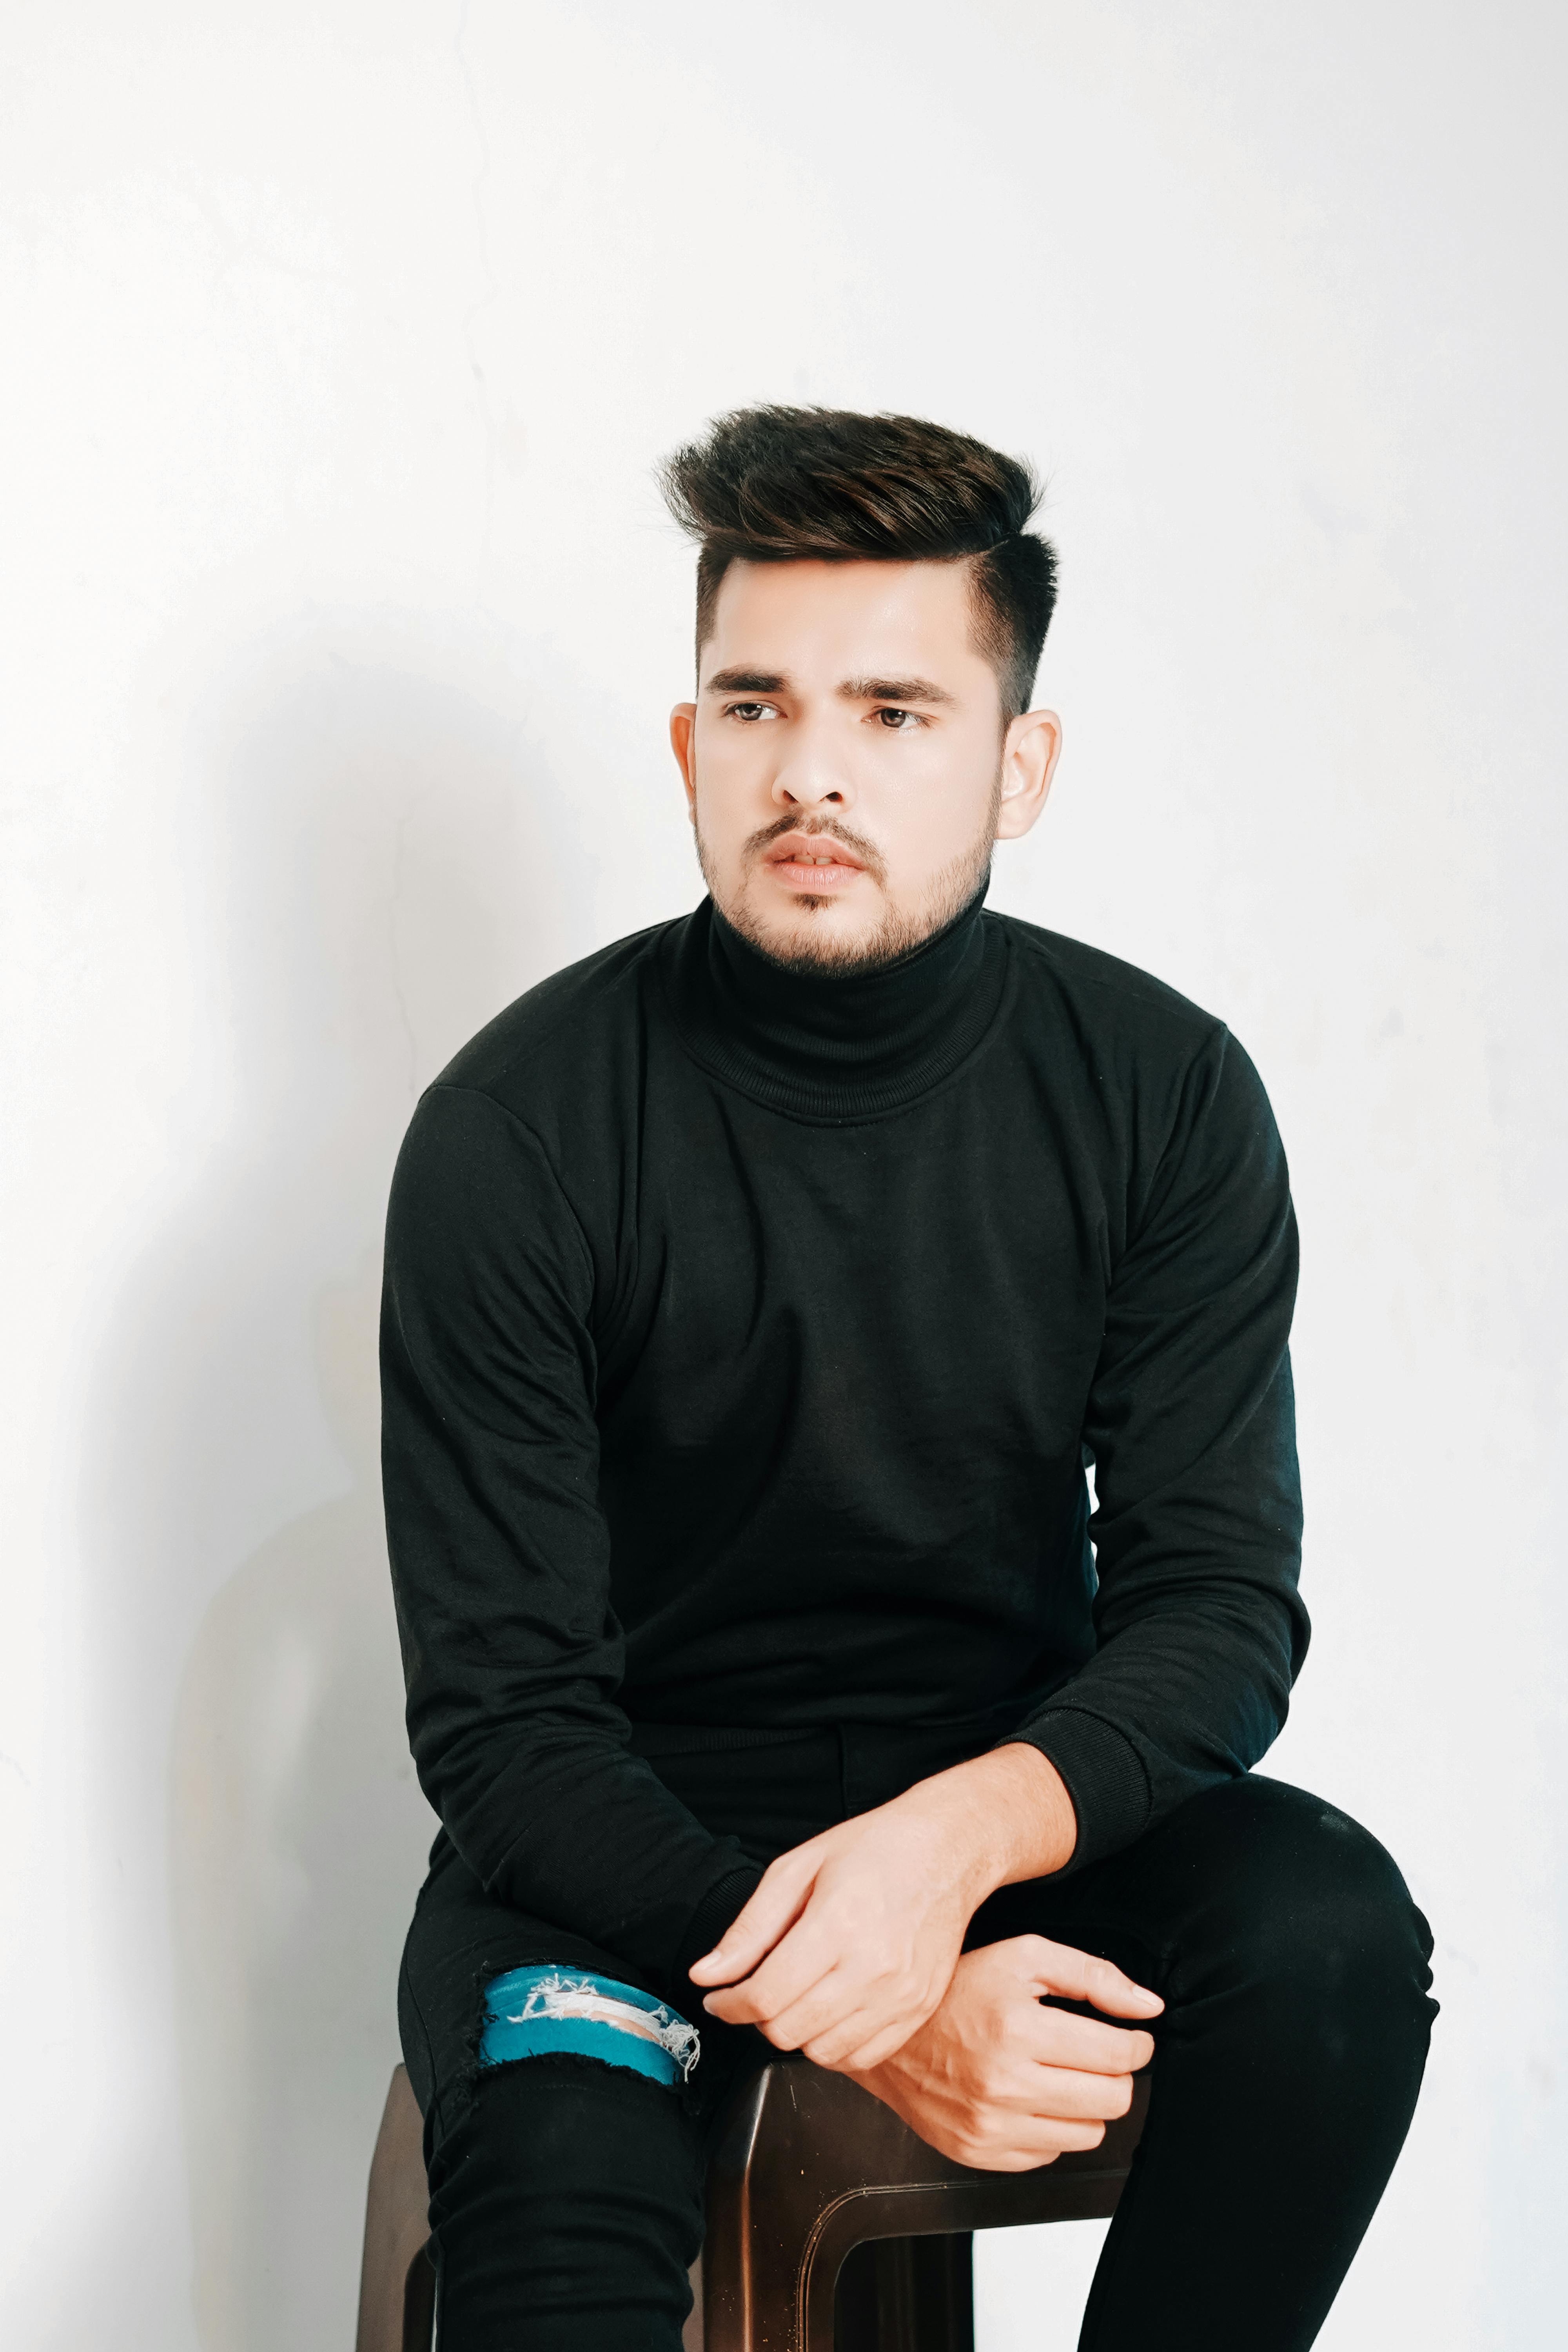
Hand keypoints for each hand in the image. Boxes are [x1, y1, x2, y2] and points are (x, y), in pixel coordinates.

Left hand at [688, 1745, 1076, 2070]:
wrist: (946, 1850)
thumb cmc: (874, 1850)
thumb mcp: (797, 1868)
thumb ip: (749, 1928)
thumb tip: (706, 1974)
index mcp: (836, 1926)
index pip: (766, 1996)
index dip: (729, 2004)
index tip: (718, 1997)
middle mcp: (872, 1968)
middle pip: (789, 2031)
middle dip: (757, 2019)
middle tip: (756, 1993)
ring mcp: (901, 1995)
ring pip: (823, 2053)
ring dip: (795, 2033)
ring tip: (795, 1999)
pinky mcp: (920, 2010)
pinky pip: (863, 2058)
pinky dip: (835, 2046)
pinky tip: (828, 2013)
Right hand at [848, 1934, 1161, 2171]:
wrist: (890, 2034)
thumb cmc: (958, 1987)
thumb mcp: (1024, 1956)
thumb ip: (1093, 1975)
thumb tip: (1149, 2007)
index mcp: (1018, 2030)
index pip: (1117, 2055)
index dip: (1136, 2043)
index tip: (1130, 2036)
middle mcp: (1004, 2085)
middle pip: (1111, 2100)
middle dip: (1115, 2073)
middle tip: (1096, 2054)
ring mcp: (990, 2126)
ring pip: (1088, 2133)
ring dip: (1085, 2103)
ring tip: (1059, 2073)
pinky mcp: (979, 2152)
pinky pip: (1049, 2154)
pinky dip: (1050, 2127)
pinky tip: (1029, 2096)